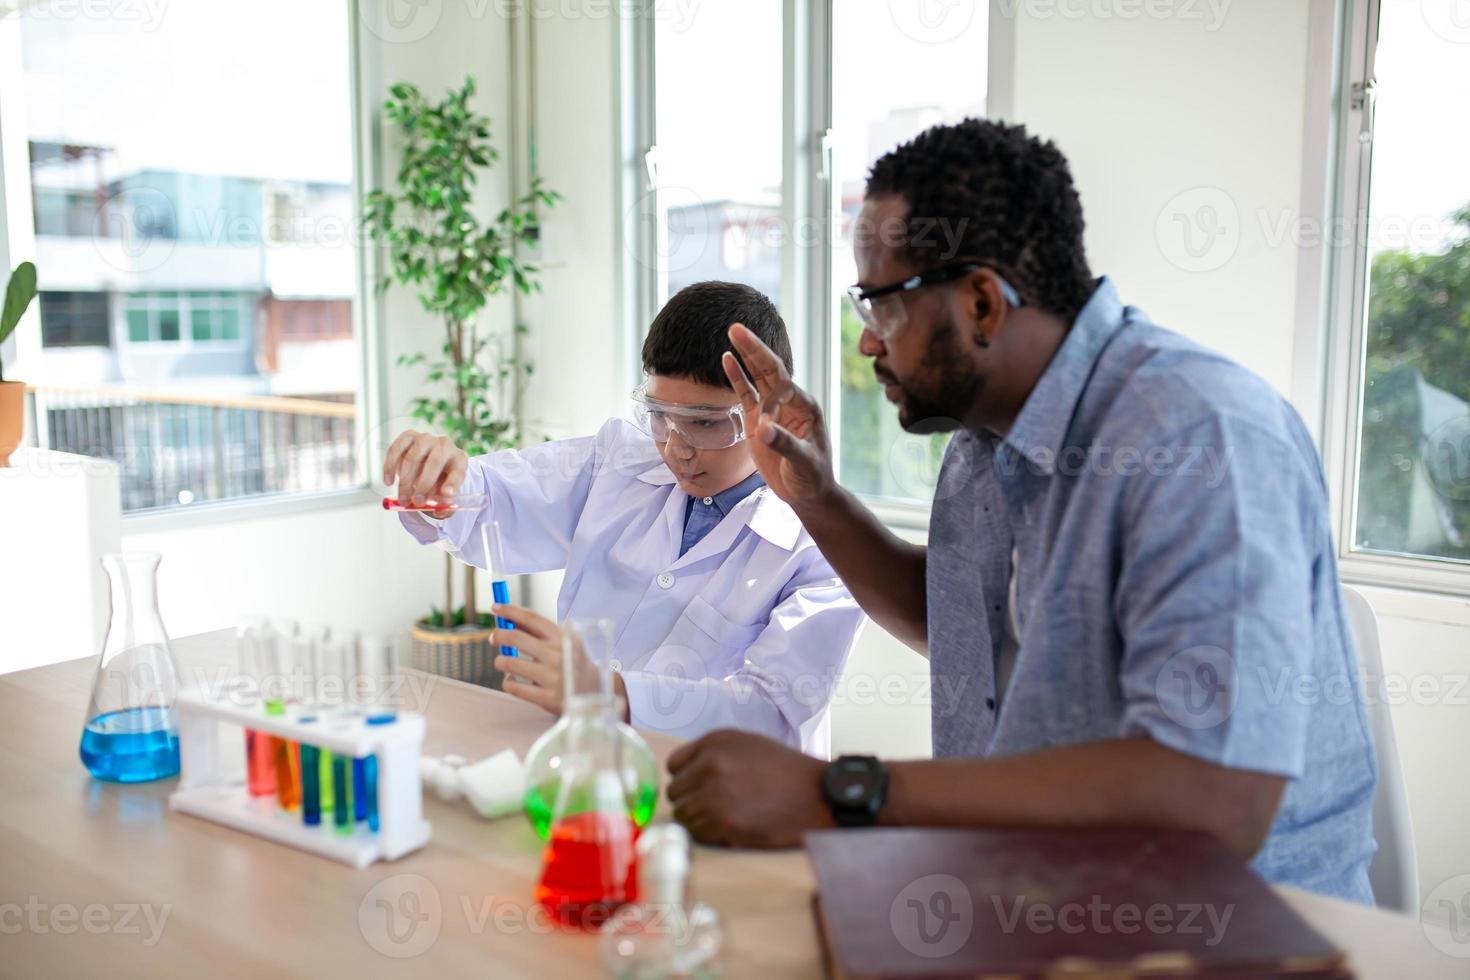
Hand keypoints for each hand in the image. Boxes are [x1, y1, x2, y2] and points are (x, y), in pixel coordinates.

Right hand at [382, 430, 468, 516]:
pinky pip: (397, 449)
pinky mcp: (409, 436)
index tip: (446, 495)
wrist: (427, 463)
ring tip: (403, 498)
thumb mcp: (445, 494)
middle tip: (416, 502)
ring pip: (413, 457)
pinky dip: (390, 466)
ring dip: (406, 481)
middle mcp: (445, 445)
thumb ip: (445, 504)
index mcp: (459, 459)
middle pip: (434, 462)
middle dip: (423, 485)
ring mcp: (426, 438)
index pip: (459, 470)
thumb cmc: (439, 480)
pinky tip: (389, 481)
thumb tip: (439, 510)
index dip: (452, 483)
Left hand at [491, 605, 629, 720]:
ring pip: (509, 663)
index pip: (532, 618)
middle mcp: (557, 655)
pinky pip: (513, 687)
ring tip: (503, 662)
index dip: (511, 611)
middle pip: (516, 638)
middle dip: (498, 635)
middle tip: (494, 638)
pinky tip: (512, 680)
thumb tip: (509, 620)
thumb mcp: (564, 643)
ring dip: (500, 661)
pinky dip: (507, 682)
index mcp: (563, 638)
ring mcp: (552, 677)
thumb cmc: (572, 663)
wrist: (595, 692)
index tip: (496, 607)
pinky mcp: (546, 698)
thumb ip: (539, 632)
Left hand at [666, 729, 832, 846]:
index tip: (698, 789)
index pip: (674, 765)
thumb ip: (714, 754)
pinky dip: (710, 836)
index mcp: (716, 741)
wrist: (817, 795)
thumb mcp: (749, 746)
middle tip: (715, 808)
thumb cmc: (786, 772)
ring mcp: (715, 794)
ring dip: (700, 822)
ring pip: (683, 816)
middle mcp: (711, 764)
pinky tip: (732, 829)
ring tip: (726, 819)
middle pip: (676, 793)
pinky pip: (697, 834)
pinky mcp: (724, 822)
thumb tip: (685, 775)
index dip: (686, 779)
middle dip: (691, 802)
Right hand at [722, 324, 836, 508]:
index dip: (769, 402)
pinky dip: (737, 376)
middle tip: (737, 327)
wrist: (807, 494)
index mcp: (806, 407)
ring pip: (758, 376)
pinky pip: (746, 394)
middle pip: (770, 369)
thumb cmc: (812, 478)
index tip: (762, 428)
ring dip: (746, 356)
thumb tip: (762, 429)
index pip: (783, 390)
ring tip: (732, 332)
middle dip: (755, 349)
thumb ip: (785, 444)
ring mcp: (773, 410)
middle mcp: (790, 403)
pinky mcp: (759, 420)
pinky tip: (727, 359)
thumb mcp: (803, 463)